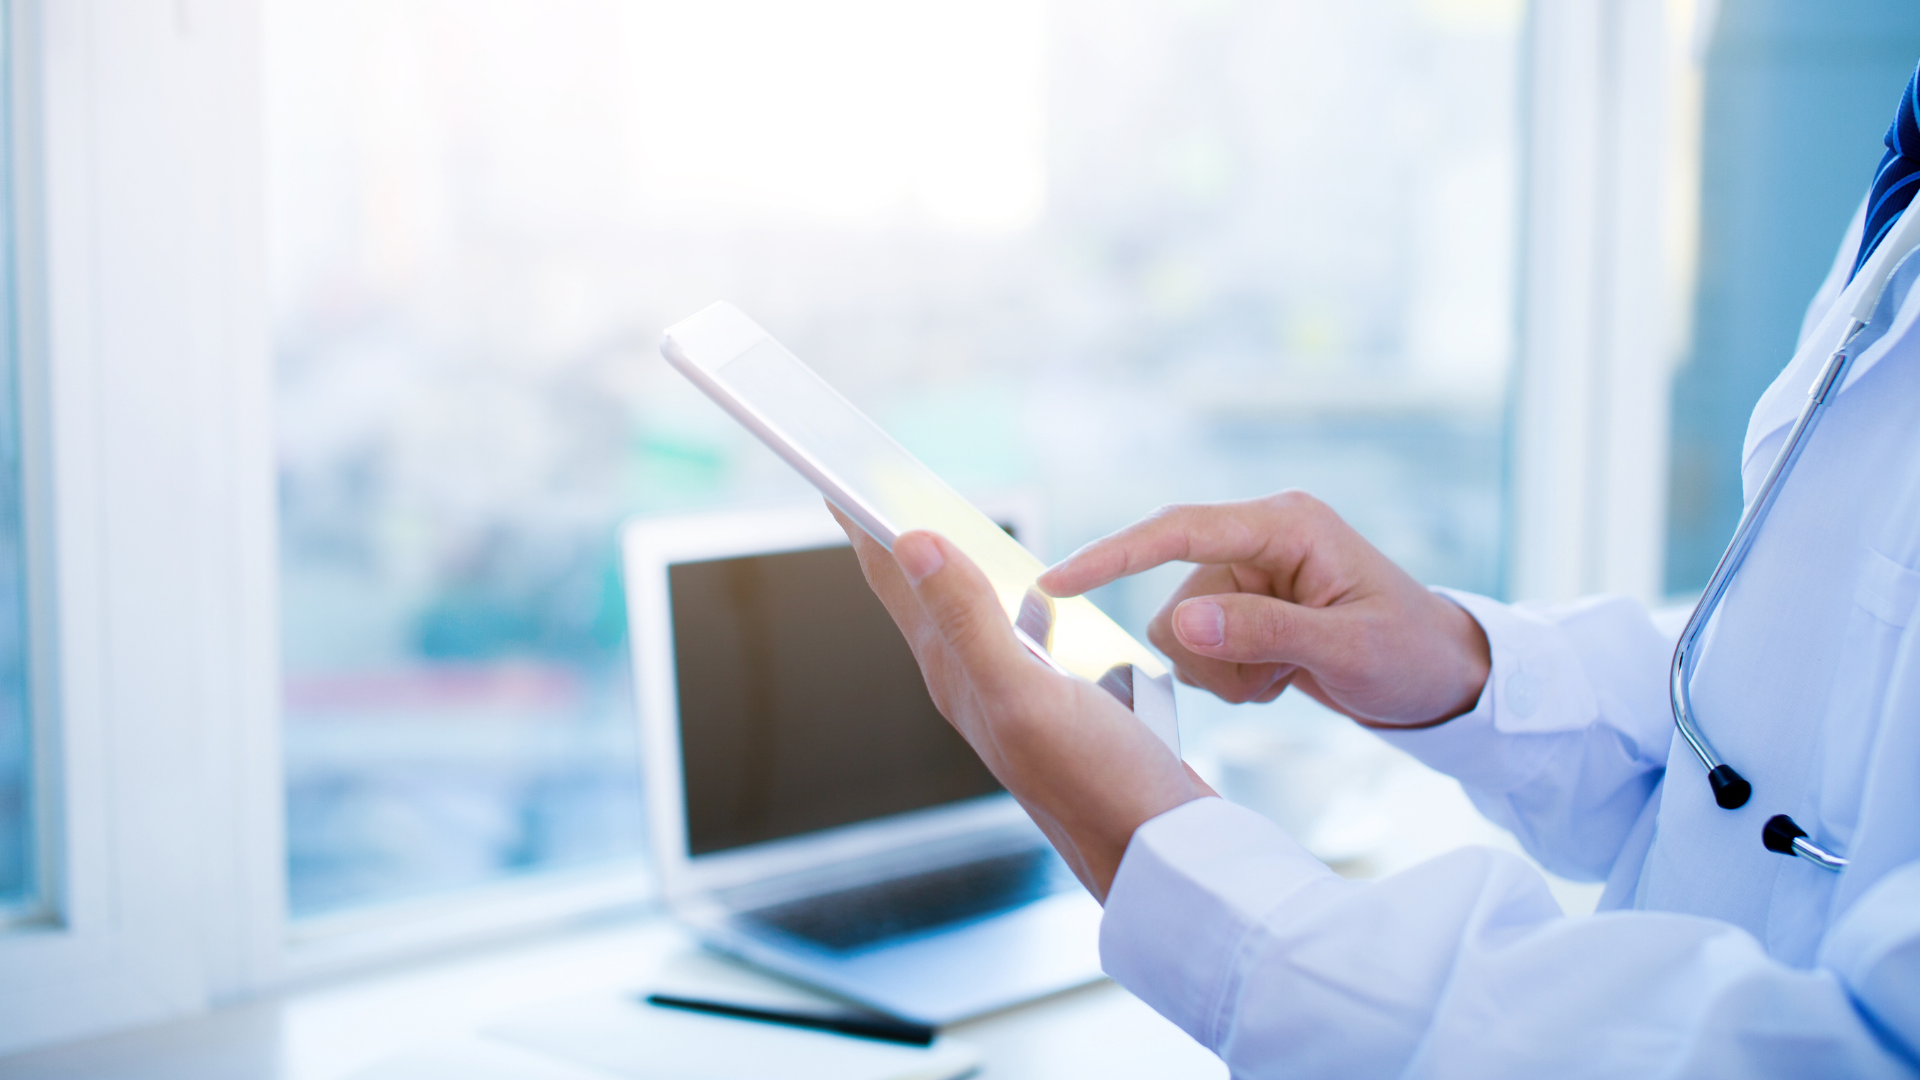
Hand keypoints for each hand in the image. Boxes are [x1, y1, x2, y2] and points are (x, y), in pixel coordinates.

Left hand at [829, 505, 1212, 901]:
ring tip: (939, 532)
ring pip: (970, 619)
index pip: (893, 582)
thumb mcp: (1025, 692)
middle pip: (921, 596)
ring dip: (952, 571)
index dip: (863, 526)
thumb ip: (968, 617)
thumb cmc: (1097, 781)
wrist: (1156, 852)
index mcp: (954, 673)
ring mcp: (1013, 700)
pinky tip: (1040, 601)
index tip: (834, 478)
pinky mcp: (1056, 711)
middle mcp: (972, 685)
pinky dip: (1017, 607)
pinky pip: (1022, 642)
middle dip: (894, 542)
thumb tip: (911, 540)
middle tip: (869, 492)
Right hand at [1037, 491, 1488, 728]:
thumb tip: (1179, 622)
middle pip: (1176, 596)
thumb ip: (1263, 632)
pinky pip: (1197, 648)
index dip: (1113, 556)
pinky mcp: (1244, 606)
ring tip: (1288, 676)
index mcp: (1287, 524)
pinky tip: (1283, 675)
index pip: (1179, 531)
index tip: (1057, 581)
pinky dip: (1232, 676)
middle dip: (1214, 651)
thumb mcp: (1347, 649)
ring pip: (1181, 632)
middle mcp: (1261, 538)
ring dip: (1226, 671)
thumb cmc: (1411, 655)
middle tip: (1278, 676)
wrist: (1443, 681)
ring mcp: (1251, 573)